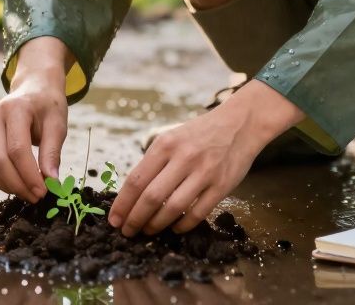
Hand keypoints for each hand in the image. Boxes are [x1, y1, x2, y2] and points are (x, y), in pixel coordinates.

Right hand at [0, 40, 71, 202]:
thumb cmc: (47, 106)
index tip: (43, 192)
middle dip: (18, 185)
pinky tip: (17, 184)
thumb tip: (51, 182)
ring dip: (8, 187)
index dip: (29, 175)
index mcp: (14, 108)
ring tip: (29, 192)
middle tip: (37, 197)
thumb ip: (53, 152)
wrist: (33, 89)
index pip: (17, 149)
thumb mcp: (58, 124)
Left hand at [107, 81, 303, 236]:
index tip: (114, 219)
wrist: (240, 124)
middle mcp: (183, 158)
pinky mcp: (222, 186)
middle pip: (151, 197)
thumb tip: (132, 194)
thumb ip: (154, 162)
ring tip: (148, 230)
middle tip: (127, 231)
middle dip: (135, 219)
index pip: (136, 180)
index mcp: (165, 144)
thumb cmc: (200, 134)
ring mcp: (204, 172)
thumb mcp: (172, 137)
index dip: (122, 204)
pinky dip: (183, 225)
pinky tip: (175, 228)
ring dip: (156, 225)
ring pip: (173, 208)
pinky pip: (198, 213)